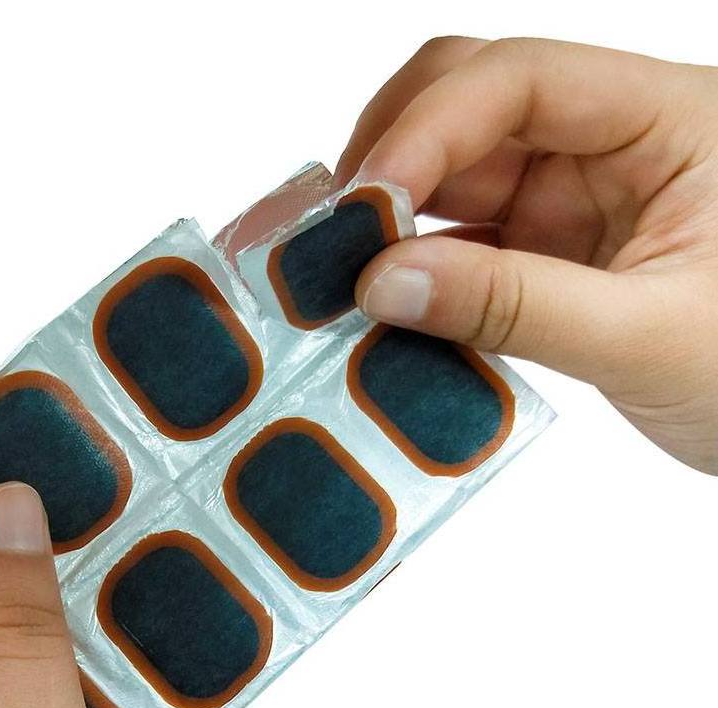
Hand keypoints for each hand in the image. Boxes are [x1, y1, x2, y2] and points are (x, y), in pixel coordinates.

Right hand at [337, 37, 717, 474]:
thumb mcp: (650, 337)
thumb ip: (516, 305)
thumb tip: (385, 282)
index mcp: (667, 119)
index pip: (521, 81)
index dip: (429, 131)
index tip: (364, 205)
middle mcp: (610, 145)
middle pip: (469, 109)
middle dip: (391, 162)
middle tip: (329, 236)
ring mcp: (573, 203)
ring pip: (453, 184)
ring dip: (391, 227)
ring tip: (334, 282)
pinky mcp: (549, 259)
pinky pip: (463, 251)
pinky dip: (418, 280)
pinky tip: (381, 315)